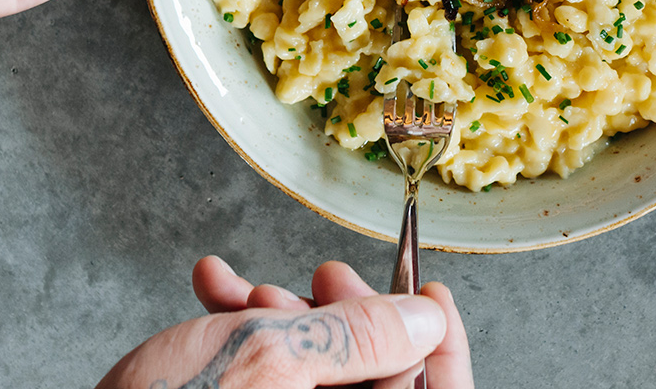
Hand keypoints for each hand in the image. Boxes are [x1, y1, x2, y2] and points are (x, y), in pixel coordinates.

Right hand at [95, 256, 472, 388]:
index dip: (442, 346)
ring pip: (311, 378)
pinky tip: (212, 296)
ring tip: (236, 291)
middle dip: (341, 318)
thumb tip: (424, 322)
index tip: (432, 294)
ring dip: (279, 322)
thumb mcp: (270, 360)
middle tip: (321, 277)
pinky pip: (265, 384)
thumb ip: (360, 339)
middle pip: (369, 384)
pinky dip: (241, 338)